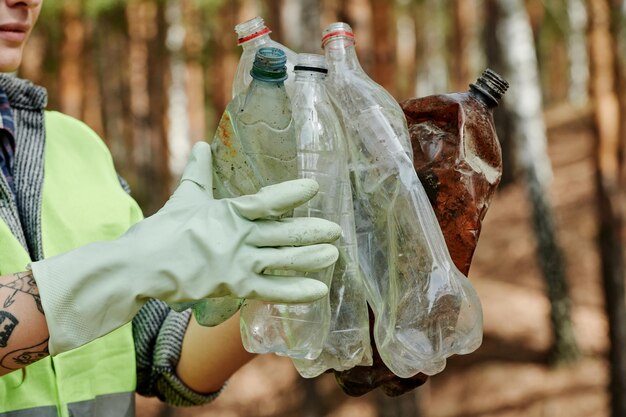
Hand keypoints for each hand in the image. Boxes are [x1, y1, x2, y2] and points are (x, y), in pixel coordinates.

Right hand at [31, 142, 340, 354]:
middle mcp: (238, 236)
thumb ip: (198, 173)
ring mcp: (237, 263)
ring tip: (334, 256)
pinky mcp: (233, 286)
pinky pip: (270, 290)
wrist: (140, 266)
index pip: (266, 201)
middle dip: (310, 231)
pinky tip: (318, 291)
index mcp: (228, 212)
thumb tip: (201, 145)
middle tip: (336, 230)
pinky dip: (295, 292)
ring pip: (281, 260)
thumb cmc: (161, 232)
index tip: (314, 188)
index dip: (291, 194)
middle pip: (282, 233)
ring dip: (309, 258)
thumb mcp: (185, 199)